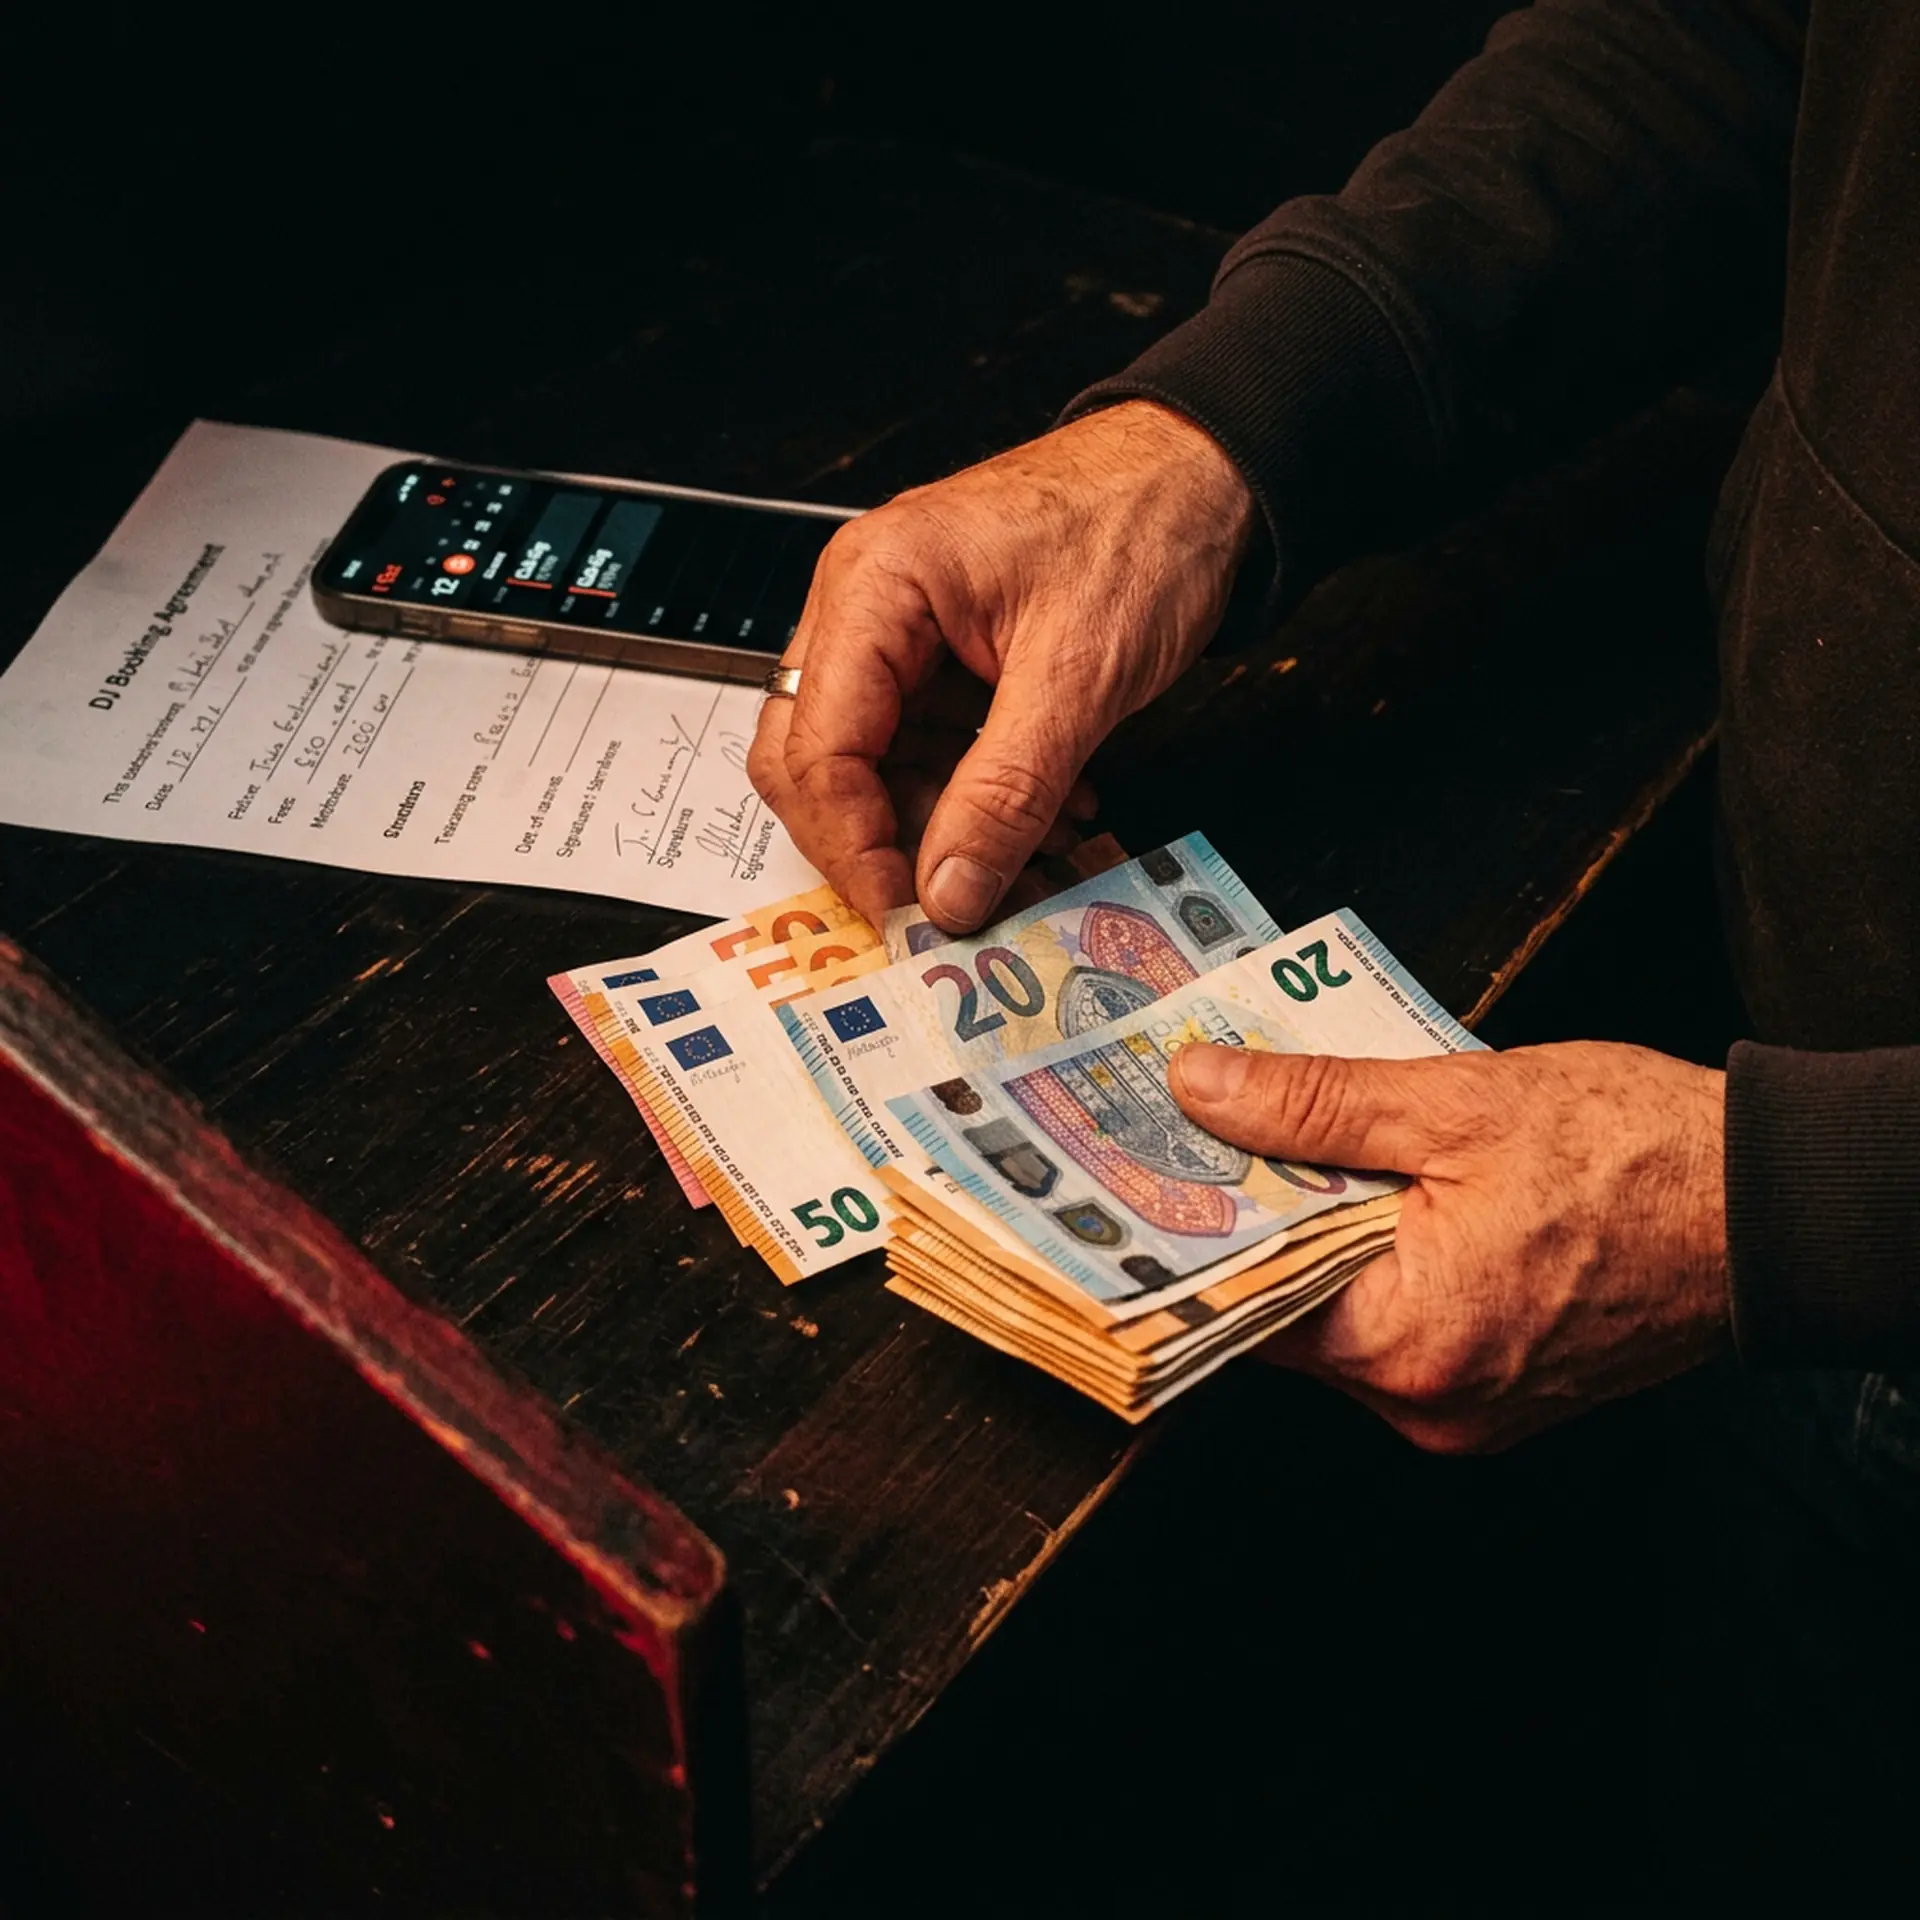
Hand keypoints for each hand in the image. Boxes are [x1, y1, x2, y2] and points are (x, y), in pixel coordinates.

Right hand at [748, 401, 1254, 930]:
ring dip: (943, 825)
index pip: (816, 747)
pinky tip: (1045, 814)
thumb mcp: (1078, 677)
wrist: (1205, 475)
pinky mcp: (939, 655)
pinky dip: (975, 795)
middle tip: (943, 902)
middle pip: (814, 757)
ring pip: (874, 765)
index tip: (905, 911)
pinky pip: (926, 747)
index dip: (851, 845)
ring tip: (1034, 852)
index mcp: (875, 585)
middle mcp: (865, 603)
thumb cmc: (1143, 526)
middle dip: (879, 841)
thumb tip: (949, 892)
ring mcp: (898, 630)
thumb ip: (1005, 794)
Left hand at [1169, 1040, 1730, 1451]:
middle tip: (1202, 1129)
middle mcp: (1426, 1402)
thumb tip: (1200, 1089)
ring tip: (1291, 1140)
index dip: (1186, 1229)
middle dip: (1251, 1217)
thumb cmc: (1637, 1155)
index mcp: (1406, 1345)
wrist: (1774, 1207)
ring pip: (1342, 1314)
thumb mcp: (1455, 1104)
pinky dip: (1375, 1259)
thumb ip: (1314, 1103)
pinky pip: (1400, 1323)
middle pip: (1286, 1310)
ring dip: (1316, 1233)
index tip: (1137, 1169)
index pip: (1240, 1304)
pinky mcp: (1499, 1386)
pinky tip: (1369, 1183)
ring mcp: (1465, 1405)